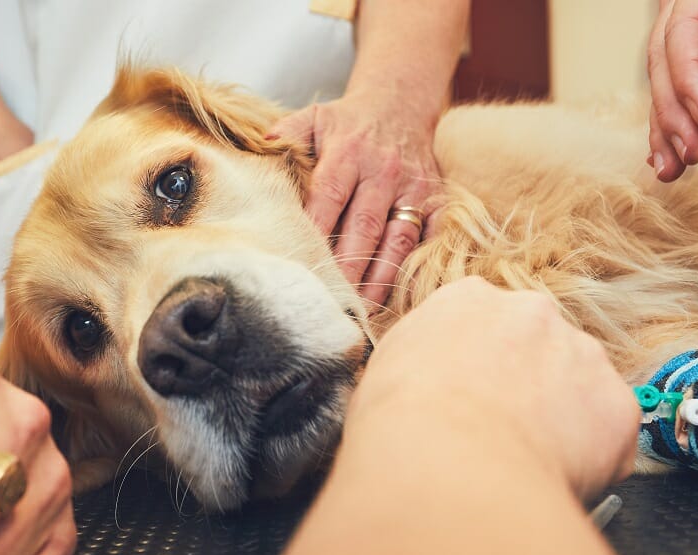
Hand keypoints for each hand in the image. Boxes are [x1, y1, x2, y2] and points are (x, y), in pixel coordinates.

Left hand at [270, 90, 442, 309]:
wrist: (400, 103)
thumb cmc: (347, 122)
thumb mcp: (314, 117)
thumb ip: (287, 135)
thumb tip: (261, 151)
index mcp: (348, 151)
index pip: (328, 196)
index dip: (315, 230)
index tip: (300, 262)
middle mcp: (383, 171)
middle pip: (364, 226)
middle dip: (347, 266)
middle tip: (330, 299)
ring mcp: (414, 188)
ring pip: (398, 239)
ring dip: (380, 276)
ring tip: (362, 308)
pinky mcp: (437, 200)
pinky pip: (431, 237)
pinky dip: (417, 266)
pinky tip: (400, 294)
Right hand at [347, 277, 639, 501]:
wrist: (445, 466)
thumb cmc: (399, 427)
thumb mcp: (382, 374)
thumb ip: (416, 363)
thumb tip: (420, 388)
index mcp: (468, 300)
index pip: (485, 326)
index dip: (479, 368)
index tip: (472, 400)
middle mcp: (532, 312)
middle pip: (540, 349)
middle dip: (528, 388)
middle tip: (503, 437)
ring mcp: (582, 354)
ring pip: (580, 389)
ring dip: (563, 422)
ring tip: (526, 466)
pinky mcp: (617, 406)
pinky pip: (611, 436)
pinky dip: (593, 461)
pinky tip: (554, 480)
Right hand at [647, 0, 697, 180]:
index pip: (683, 31)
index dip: (689, 77)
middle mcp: (686, 4)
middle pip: (663, 60)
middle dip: (672, 111)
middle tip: (692, 153)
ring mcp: (686, 31)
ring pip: (663, 80)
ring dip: (666, 126)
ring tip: (673, 169)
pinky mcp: (695, 55)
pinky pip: (675, 88)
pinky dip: (673, 123)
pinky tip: (668, 157)